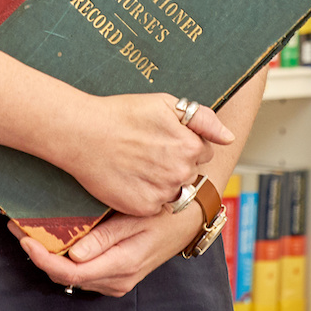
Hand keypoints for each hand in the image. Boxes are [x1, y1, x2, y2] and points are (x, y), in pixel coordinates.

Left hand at [16, 205, 205, 296]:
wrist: (190, 217)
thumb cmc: (166, 212)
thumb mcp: (137, 218)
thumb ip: (106, 238)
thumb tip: (75, 254)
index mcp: (121, 266)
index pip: (72, 273)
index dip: (44, 259)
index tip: (25, 238)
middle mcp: (116, 279)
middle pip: (66, 276)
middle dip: (38, 254)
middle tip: (17, 226)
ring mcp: (115, 279)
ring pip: (71, 275)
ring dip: (48, 254)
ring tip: (28, 227)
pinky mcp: (113, 272)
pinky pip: (81, 270)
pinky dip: (62, 255)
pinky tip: (51, 235)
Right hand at [55, 93, 234, 216]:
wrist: (82, 133)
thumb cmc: (121, 114)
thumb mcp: (165, 103)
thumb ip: (203, 119)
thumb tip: (228, 137)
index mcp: (191, 146)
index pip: (202, 151)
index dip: (182, 142)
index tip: (161, 137)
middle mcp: (181, 173)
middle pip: (188, 172)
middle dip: (173, 163)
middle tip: (146, 150)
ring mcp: (162, 192)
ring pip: (172, 190)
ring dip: (160, 181)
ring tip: (135, 163)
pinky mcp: (143, 207)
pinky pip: (153, 204)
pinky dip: (144, 194)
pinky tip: (128, 177)